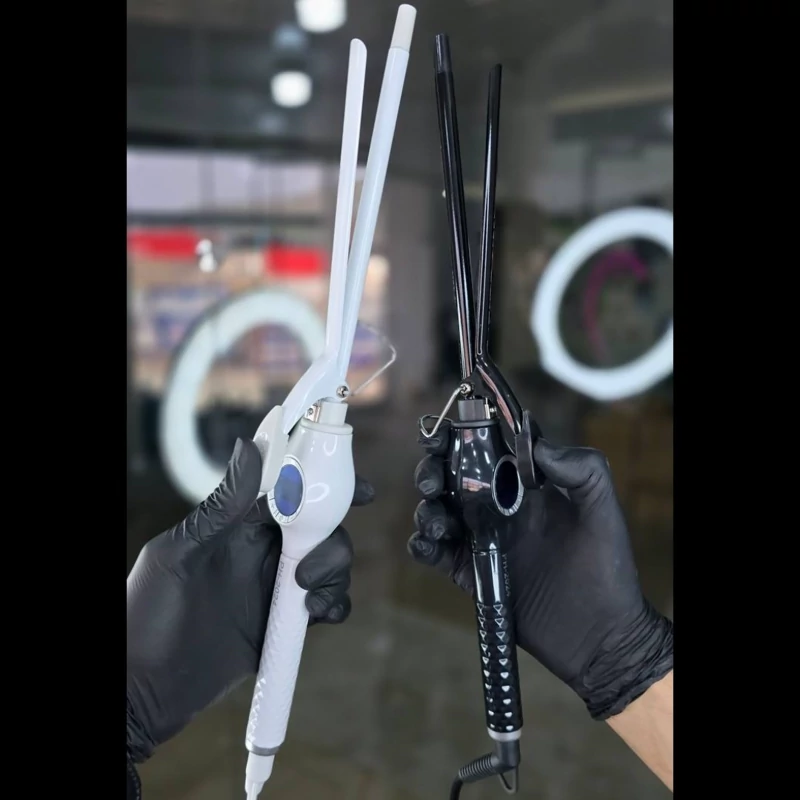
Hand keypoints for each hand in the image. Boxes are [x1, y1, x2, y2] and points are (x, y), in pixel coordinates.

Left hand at [127, 437, 373, 761]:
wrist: (144, 690)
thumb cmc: (146, 616)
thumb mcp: (180, 554)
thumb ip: (221, 506)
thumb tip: (247, 446)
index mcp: (238, 525)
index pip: (290, 491)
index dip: (325, 484)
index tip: (357, 490)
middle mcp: (263, 550)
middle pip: (321, 527)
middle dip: (332, 536)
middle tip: (311, 560)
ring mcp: (276, 586)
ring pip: (331, 564)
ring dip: (332, 572)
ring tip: (305, 593)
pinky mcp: (285, 622)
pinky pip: (327, 604)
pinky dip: (333, 604)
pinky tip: (315, 613)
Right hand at [408, 423, 672, 719]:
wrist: (599, 636)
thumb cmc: (608, 569)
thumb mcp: (603, 511)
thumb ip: (583, 470)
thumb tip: (535, 446)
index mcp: (525, 486)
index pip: (485, 448)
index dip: (459, 435)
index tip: (442, 433)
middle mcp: (497, 506)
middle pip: (451, 476)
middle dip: (432, 470)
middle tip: (431, 481)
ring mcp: (480, 539)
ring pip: (437, 511)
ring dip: (426, 509)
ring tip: (437, 524)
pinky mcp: (469, 573)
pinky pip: (435, 553)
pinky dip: (422, 546)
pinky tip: (429, 546)